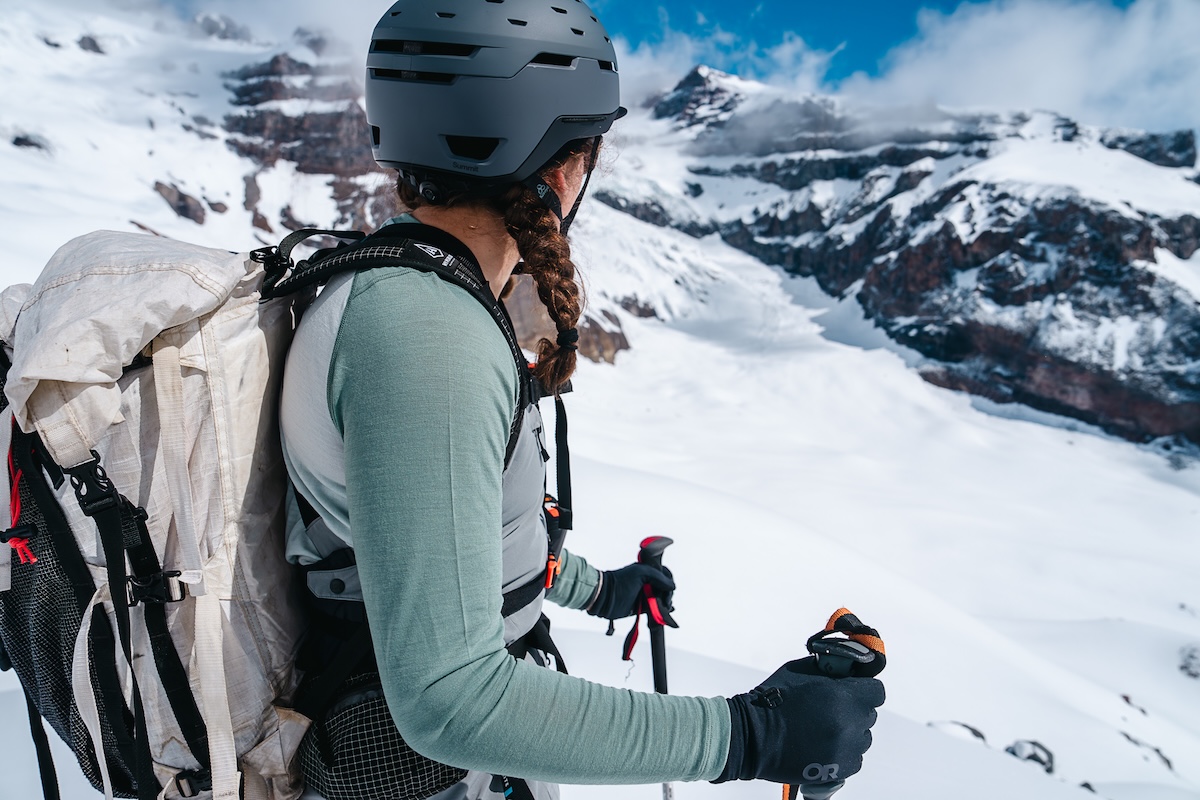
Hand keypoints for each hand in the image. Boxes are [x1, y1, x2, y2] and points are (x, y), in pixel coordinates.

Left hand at [585, 563, 674, 620]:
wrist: (604, 597)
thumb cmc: (620, 581)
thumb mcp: (641, 573)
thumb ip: (658, 577)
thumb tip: (672, 586)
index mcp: (647, 572)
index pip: (665, 575)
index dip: (669, 582)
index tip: (669, 589)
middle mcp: (647, 583)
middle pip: (665, 588)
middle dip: (668, 595)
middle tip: (665, 601)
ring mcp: (644, 596)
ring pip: (661, 600)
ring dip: (665, 604)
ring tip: (665, 607)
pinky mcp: (640, 608)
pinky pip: (654, 610)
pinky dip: (660, 612)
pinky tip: (666, 613)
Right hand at [713, 657, 884, 783]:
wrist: (752, 736)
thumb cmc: (774, 699)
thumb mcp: (801, 670)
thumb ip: (830, 668)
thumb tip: (847, 668)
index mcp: (842, 696)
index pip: (876, 691)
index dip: (864, 689)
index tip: (853, 690)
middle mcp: (848, 723)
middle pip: (869, 714)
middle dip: (854, 709)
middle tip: (831, 708)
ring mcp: (844, 748)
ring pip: (863, 738)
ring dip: (850, 732)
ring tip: (824, 728)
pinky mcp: (838, 769)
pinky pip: (855, 758)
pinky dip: (843, 752)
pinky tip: (823, 744)